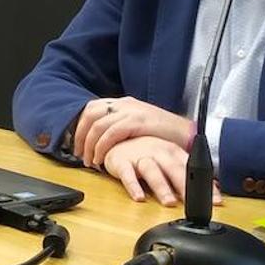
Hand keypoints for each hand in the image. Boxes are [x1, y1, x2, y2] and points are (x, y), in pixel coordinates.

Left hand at [74, 96, 194, 168]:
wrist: (187, 132)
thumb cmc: (164, 133)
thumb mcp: (139, 125)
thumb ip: (122, 127)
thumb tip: (104, 139)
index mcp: (123, 103)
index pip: (92, 108)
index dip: (81, 126)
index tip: (78, 144)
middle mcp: (124, 104)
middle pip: (90, 114)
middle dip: (81, 136)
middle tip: (79, 155)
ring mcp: (130, 111)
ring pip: (98, 125)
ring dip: (90, 145)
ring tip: (90, 161)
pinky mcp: (137, 122)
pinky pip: (111, 133)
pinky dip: (102, 147)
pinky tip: (101, 159)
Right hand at [102, 136, 221, 206]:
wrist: (114, 136)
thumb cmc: (145, 150)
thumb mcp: (168, 158)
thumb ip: (187, 174)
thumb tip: (213, 189)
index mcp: (172, 151)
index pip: (192, 168)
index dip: (205, 184)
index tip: (215, 201)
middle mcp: (158, 151)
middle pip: (173, 169)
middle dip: (184, 186)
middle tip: (192, 203)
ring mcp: (139, 156)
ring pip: (152, 171)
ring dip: (161, 187)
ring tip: (168, 202)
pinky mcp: (121, 162)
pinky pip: (127, 175)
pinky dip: (133, 186)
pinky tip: (139, 197)